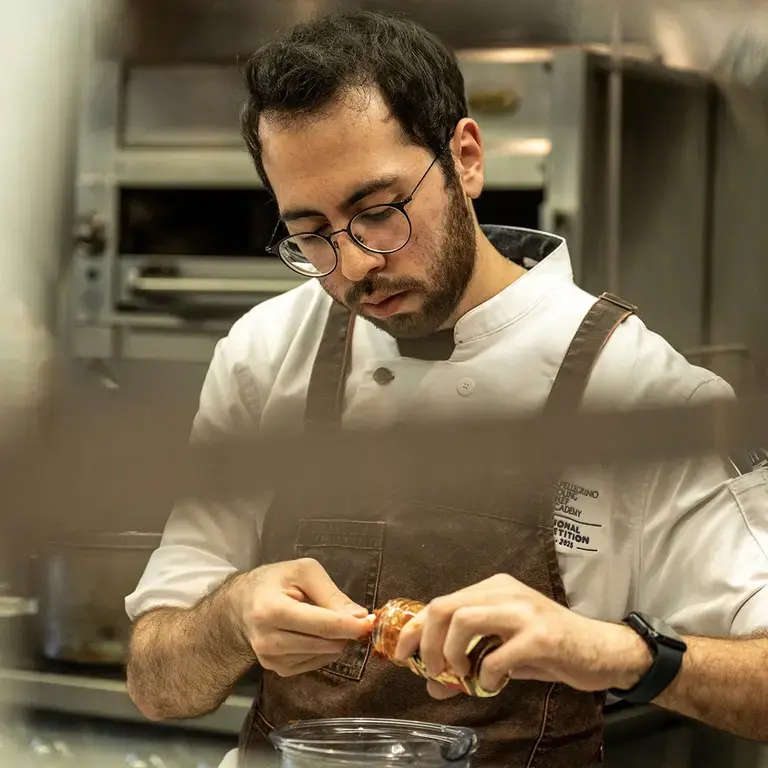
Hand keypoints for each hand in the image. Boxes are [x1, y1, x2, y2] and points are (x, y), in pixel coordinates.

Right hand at [232, 558, 370, 676]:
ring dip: (334, 639)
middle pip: (326, 643)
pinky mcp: (278, 670)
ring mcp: (271, 659)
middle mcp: (268, 640)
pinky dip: (324, 649)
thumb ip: (332, 594)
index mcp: (272, 611)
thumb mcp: (304, 572)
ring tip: (321, 618)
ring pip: (324, 655)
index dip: (351, 626)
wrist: (243, 603)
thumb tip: (360, 617)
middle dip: (345, 630)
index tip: (371, 622)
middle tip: (350, 615)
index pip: (321, 625)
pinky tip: (313, 633)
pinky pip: (316, 664)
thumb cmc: (276, 581)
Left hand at [394, 574, 651, 698]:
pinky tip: (495, 684)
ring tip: (463, 675)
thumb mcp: (504, 650)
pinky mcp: (540, 637)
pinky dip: (487, 676)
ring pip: (463, 621)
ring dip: (453, 655)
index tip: (402, 654)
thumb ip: (469, 660)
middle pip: (444, 607)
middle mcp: (505, 591)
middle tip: (434, 671)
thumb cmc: (550, 649)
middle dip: (428, 643)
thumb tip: (432, 684)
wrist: (602, 651)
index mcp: (493, 588)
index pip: (440, 602)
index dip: (414, 629)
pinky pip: (496, 656)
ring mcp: (523, 611)